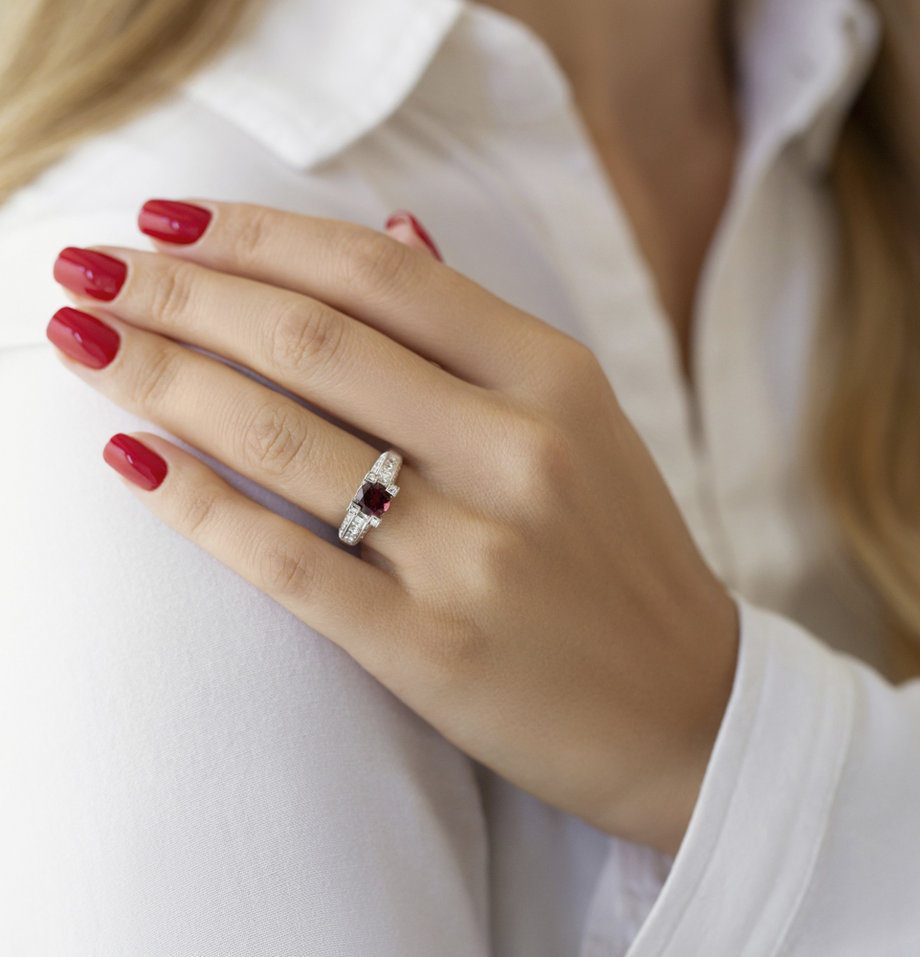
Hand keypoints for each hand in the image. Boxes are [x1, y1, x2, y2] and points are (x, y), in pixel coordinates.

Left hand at [46, 199, 738, 857]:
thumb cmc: (622, 555)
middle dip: (179, 294)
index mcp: (556, 378)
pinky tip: (130, 459)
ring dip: (161, 379)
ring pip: (282, 439)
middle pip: (311, 340)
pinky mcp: (431, 649)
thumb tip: (390, 225)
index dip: (255, 234)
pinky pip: (285, 561)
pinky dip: (194, 504)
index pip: (378, 272)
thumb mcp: (582, 419)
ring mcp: (474, 554)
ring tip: (84, 342)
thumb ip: (481, 330)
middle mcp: (516, 452)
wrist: (687, 706)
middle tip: (90, 270)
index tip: (167, 220)